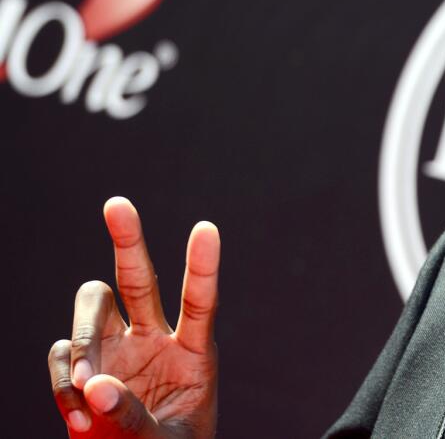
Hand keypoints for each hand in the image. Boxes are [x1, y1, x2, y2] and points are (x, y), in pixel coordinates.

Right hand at [48, 197, 220, 437]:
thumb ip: (132, 418)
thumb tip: (93, 385)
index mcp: (194, 353)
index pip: (201, 302)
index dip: (202, 267)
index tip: (207, 228)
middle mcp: (154, 340)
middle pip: (139, 279)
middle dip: (128, 240)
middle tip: (117, 204)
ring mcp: (116, 351)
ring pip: (92, 307)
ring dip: (80, 339)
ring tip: (84, 385)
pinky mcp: (81, 368)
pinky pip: (60, 356)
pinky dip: (61, 383)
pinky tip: (78, 417)